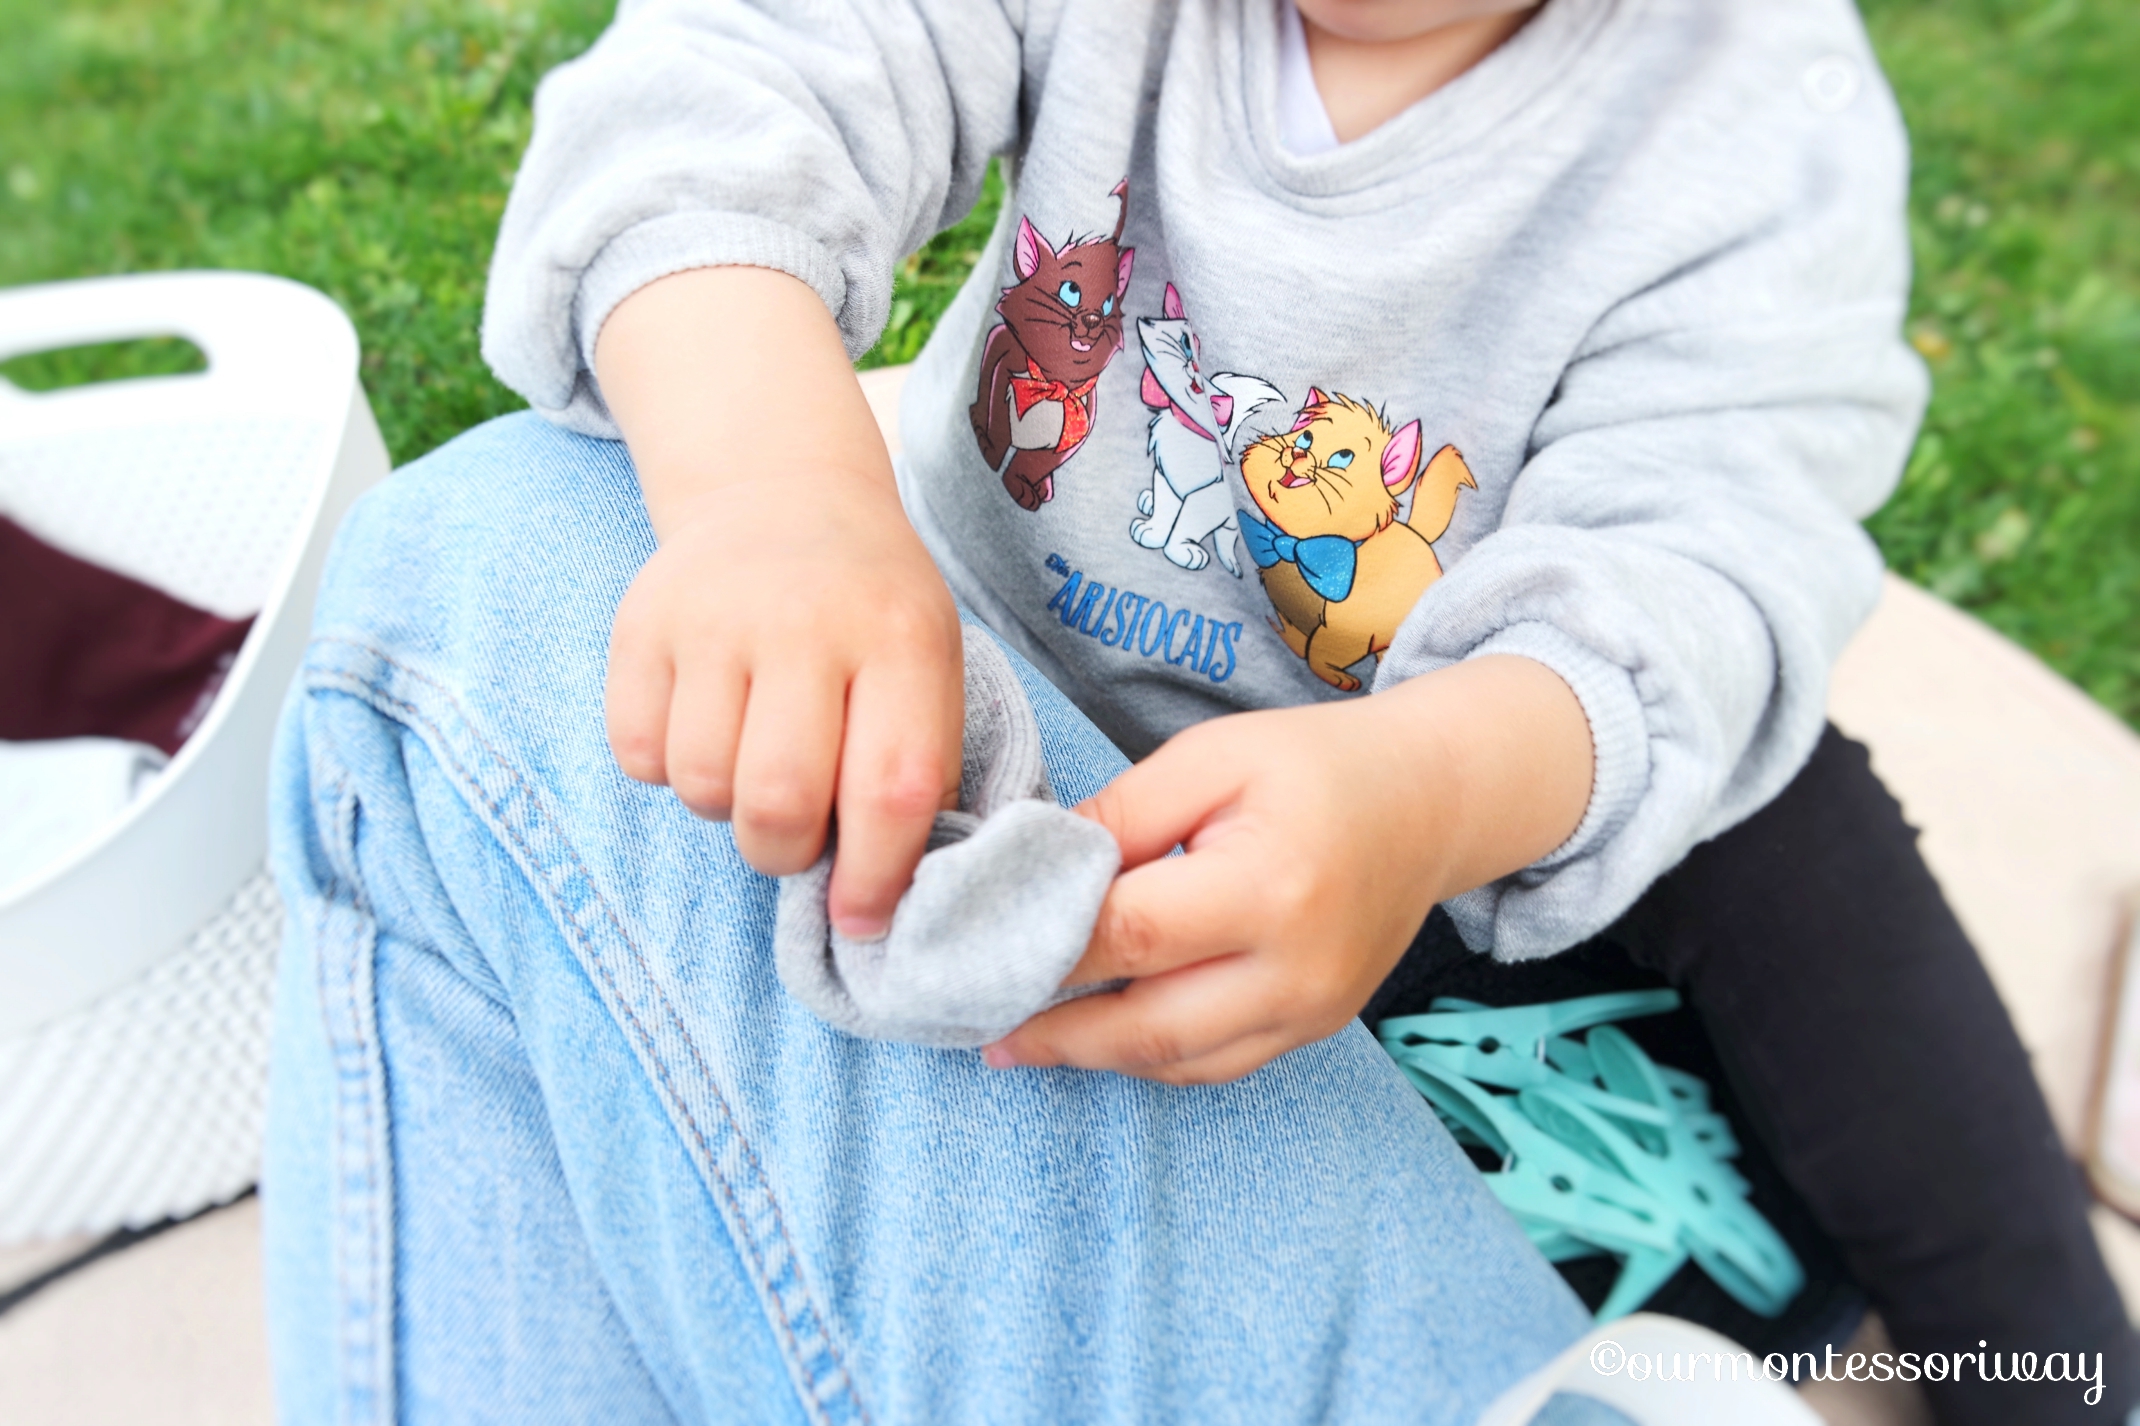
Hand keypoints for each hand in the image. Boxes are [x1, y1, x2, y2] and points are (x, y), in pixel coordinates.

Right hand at [598, 267, 961, 934]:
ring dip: (729, 810)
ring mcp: (714, 617)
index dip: (878, 876)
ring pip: (703, 787)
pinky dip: (670, 769)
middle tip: (802, 837)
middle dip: (789, 853)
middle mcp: (806, 621)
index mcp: (900, 637)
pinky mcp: (639, 624)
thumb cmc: (870, 611)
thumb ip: (918, 769)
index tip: (863, 915)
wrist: (779, 494)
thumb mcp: (929, 665)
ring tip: (757, 763)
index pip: (893, 789)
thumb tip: (885, 901)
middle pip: (780, 801)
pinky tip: (707, 725)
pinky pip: (639, 755)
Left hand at [985, 655, 1593, 1084]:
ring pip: (1174, 1060)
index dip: (1037, 946)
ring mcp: (1310, 1012)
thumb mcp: (1212, 757)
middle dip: (1047, 1024)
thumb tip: (1026, 867)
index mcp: (1268, 886)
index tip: (960, 944)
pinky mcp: (1313, 1029)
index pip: (1125, 935)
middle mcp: (1295, 969)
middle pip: (1142, 1023)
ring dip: (1087, 1053)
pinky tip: (1089, 1035)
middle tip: (964, 1015)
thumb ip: (1119, 815)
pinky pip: (1212, 1064)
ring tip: (1009, 1036)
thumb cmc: (1315, 762)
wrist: (1431, 801)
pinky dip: (1145, 1055)